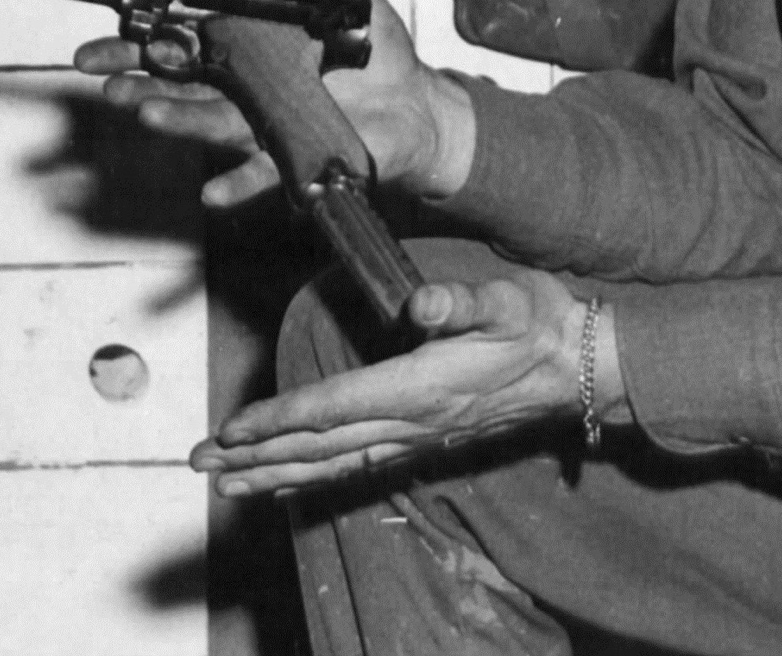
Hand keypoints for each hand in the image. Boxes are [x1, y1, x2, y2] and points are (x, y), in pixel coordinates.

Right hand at [72, 0, 476, 206]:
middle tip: (104, 81)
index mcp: (247, 43)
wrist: (415, 101)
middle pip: (180, 84)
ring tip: (146, 111)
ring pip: (212, 123)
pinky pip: (264, 173)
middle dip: (136, 80)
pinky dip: (238, 185)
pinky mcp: (299, 153)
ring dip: (178, 120)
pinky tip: (213, 193)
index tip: (99, 45)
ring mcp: (268, 122)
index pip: (181, 38)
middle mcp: (246, 85)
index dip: (138, 40)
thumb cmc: (372, 47)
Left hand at [191, 268, 598, 497]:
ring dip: (275, 473)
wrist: (581, 368)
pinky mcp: (424, 441)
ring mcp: (418, 437)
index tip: (232, 428)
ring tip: (226, 482)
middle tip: (201, 461)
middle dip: (257, 455)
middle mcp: (412, 422)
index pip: (335, 406)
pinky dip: (314, 476)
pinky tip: (287, 481)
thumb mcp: (506, 300)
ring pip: (332, 464)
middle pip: (320, 446)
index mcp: (422, 387)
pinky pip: (356, 466)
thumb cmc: (539, 322)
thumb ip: (462, 303)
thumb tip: (423, 305)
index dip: (281, 418)